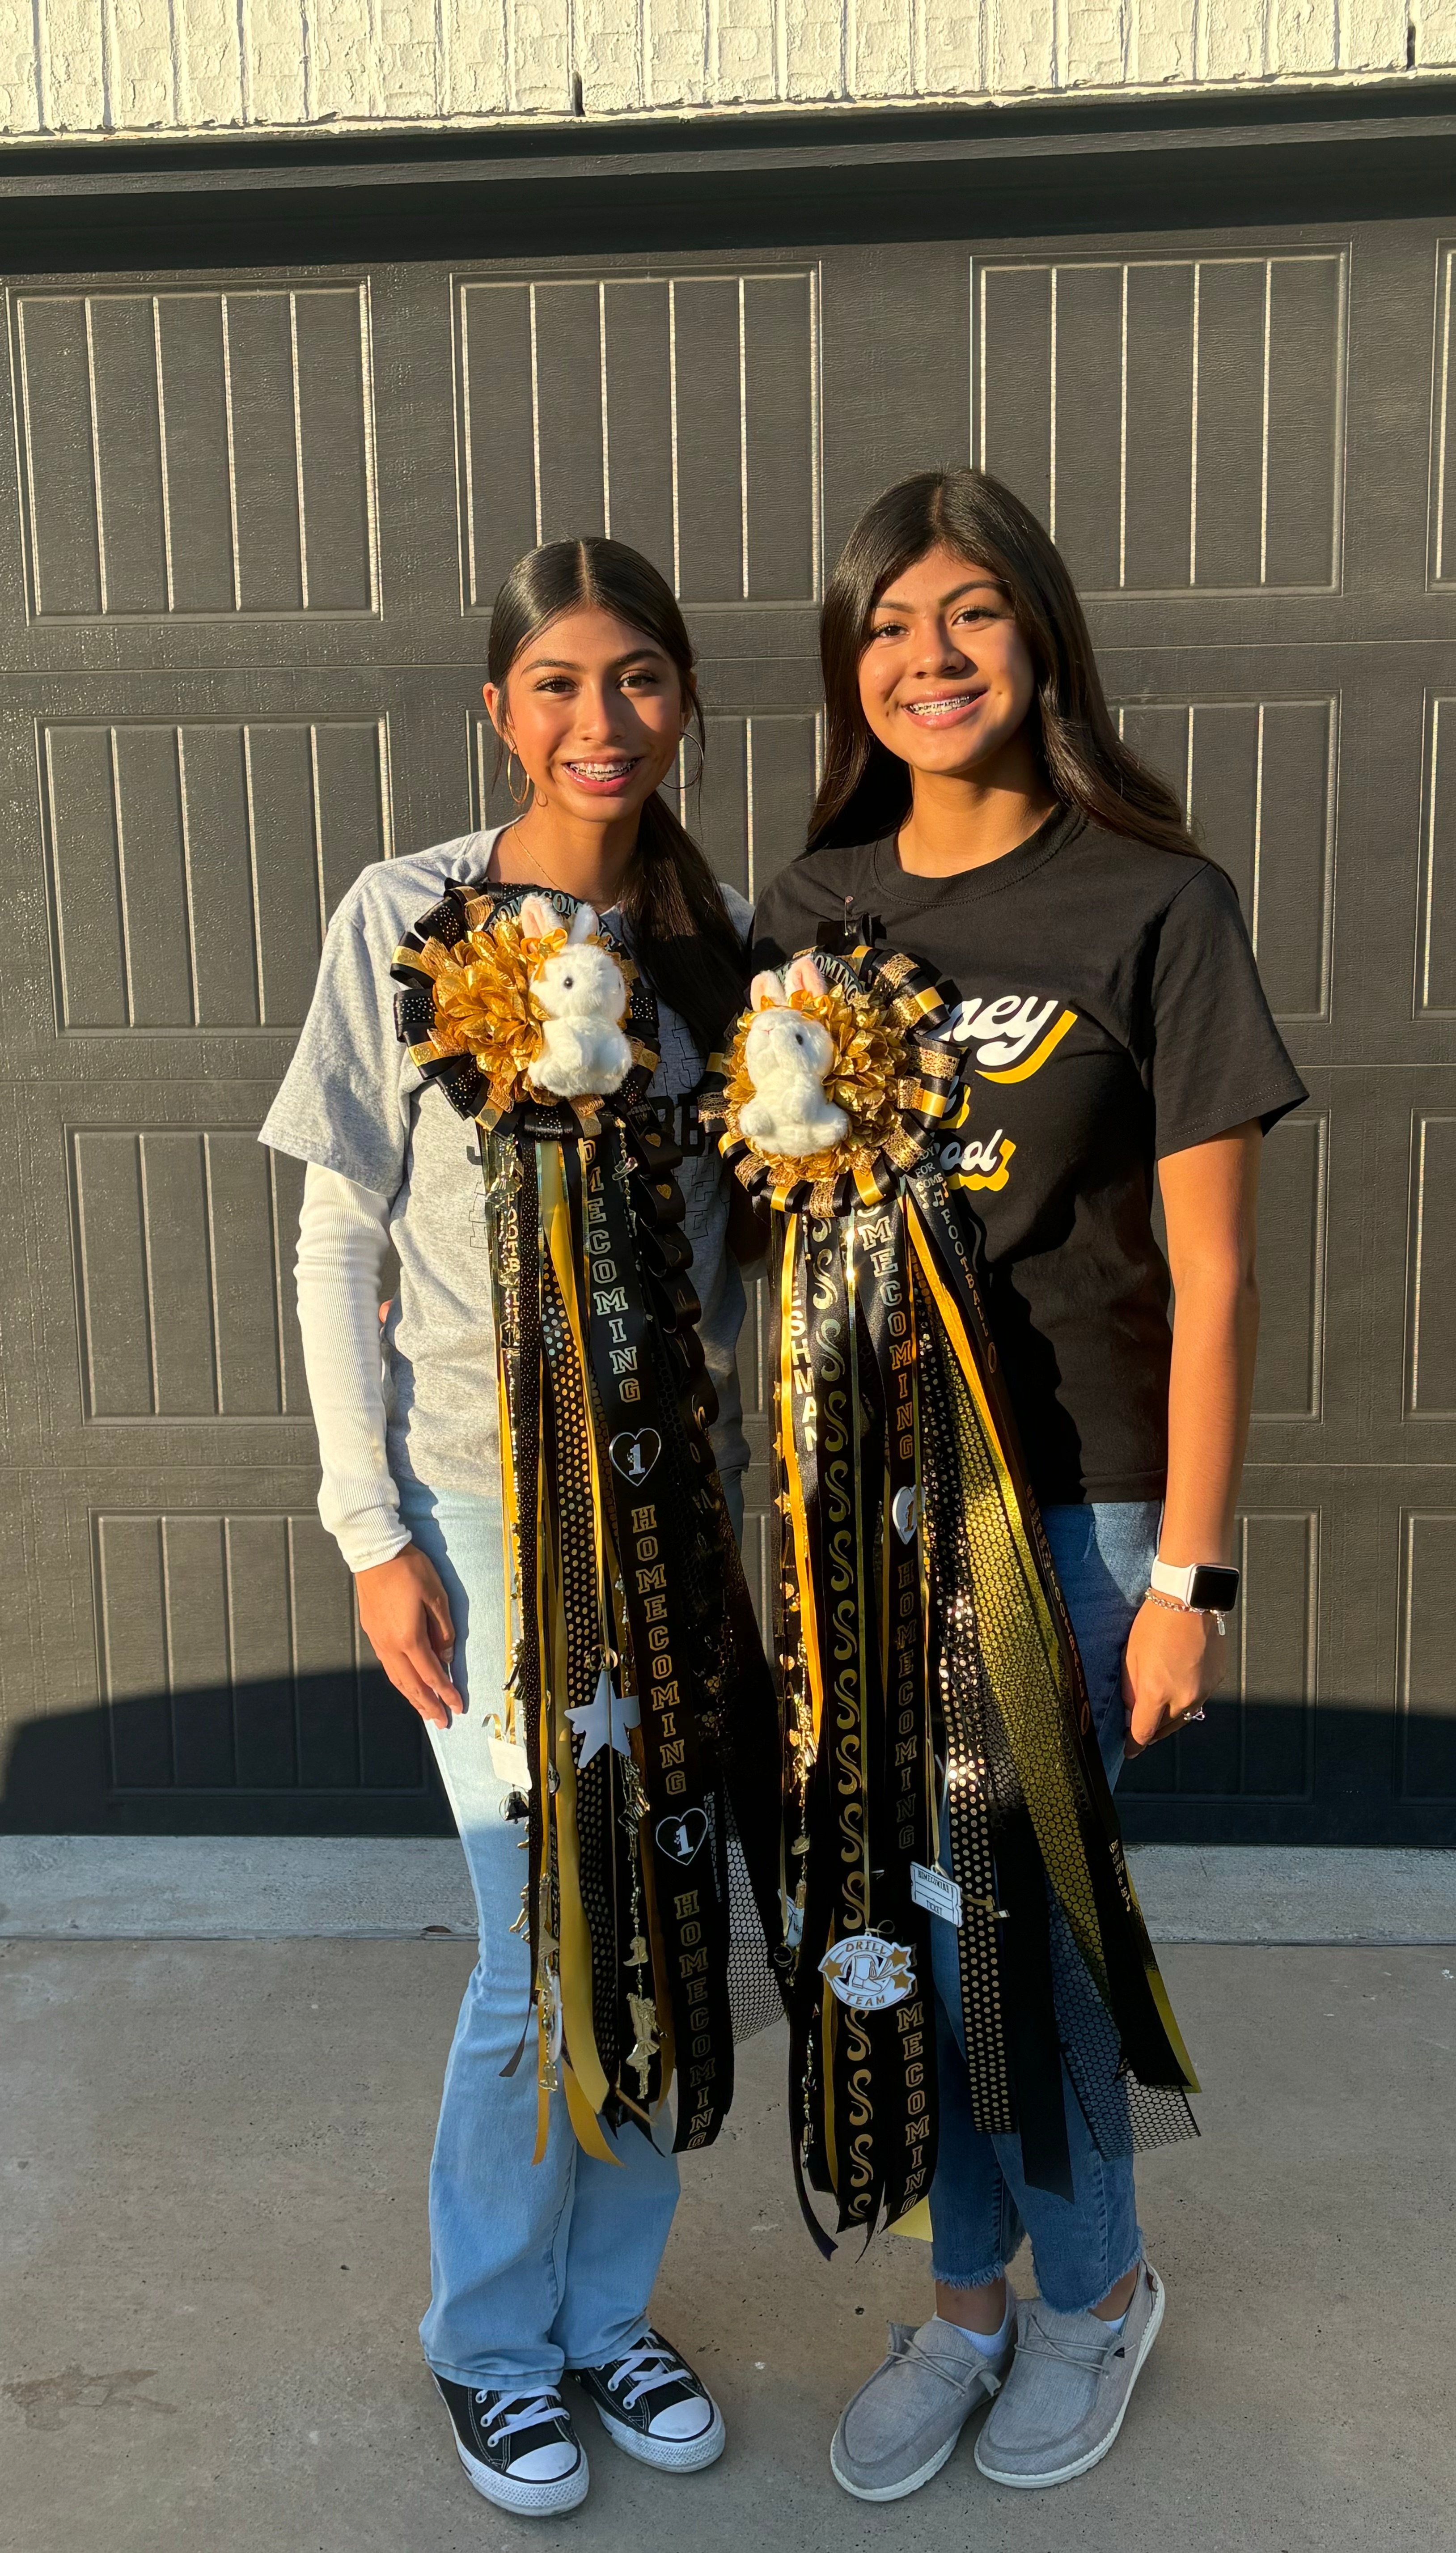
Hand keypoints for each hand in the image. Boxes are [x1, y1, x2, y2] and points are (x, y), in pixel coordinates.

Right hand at [356, 1545, 457, 1729]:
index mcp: (409, 1638)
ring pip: (397, 1678)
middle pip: (411, 1685)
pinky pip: (388, 1666)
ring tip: (424, 1711)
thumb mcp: (437, 1596)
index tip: (458, 1706)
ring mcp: (378, 1640)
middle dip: (428, 1706)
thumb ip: (443, 1630)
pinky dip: (400, 1681)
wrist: (375, 1552)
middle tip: (441, 1722)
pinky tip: (406, 1684)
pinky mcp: (372, 1632)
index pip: (432, 1674)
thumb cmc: (409, 1569)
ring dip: (412, 1698)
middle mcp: (391, 1645)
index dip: (446, 1692)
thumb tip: (447, 1655)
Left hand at [1121, 1597, 1228, 1758]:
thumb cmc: (1154, 1624)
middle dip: (1152, 1731)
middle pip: (1166, 1729)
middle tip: (1142, 1728)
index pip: (1143, 1732)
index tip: (1129, 1751)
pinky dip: (1188, 1697)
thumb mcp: (1130, 1657)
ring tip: (1161, 1710)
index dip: (1134, 1745)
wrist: (1189, 1600)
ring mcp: (1203, 1690)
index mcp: (1156, 1693)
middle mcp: (1183, 1697)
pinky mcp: (1216, 1680)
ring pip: (1185, 1717)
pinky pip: (1200, 1698)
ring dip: (1171, 1717)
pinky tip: (1180, 1684)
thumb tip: (1133, 1711)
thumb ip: (1131, 1690)